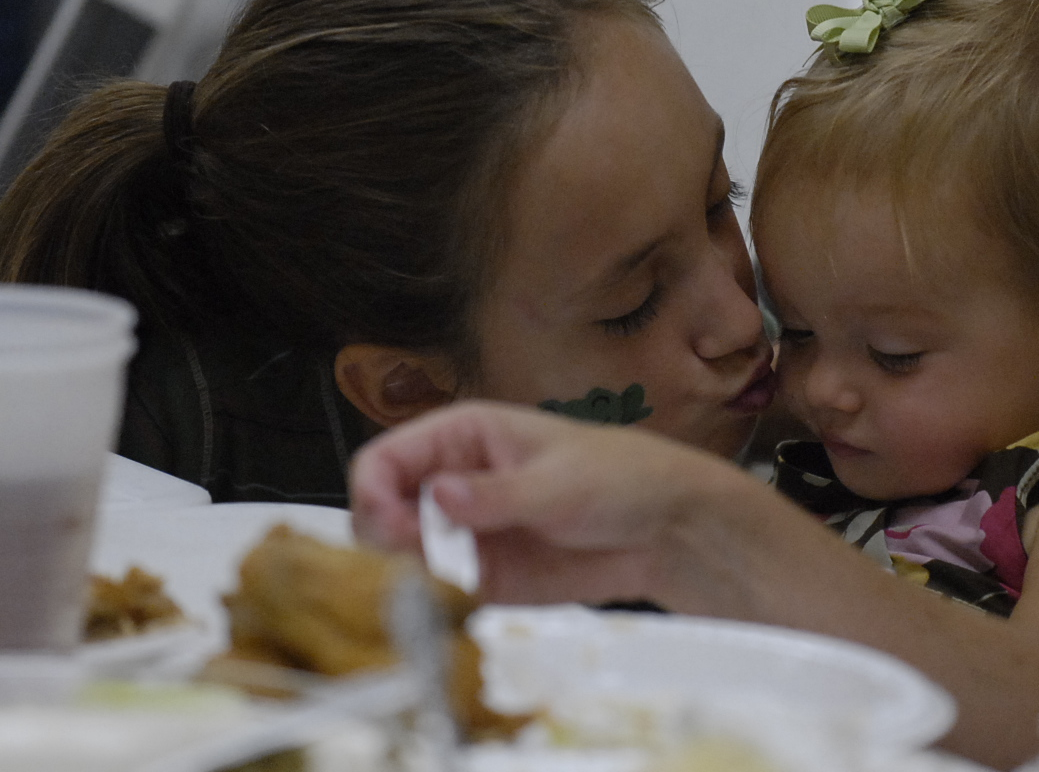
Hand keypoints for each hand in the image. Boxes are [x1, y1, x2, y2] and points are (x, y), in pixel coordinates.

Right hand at [350, 400, 738, 604]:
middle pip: (381, 511)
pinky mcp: (480, 576)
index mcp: (462, 436)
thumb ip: (497, 494)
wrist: (664, 531)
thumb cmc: (619, 478)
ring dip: (407, 575)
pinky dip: (435, 601)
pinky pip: (437, 591)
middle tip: (419, 561)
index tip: (392, 528)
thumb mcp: (559, 481)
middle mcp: (452, 482)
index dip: (374, 492)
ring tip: (446, 583)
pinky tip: (459, 602)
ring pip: (400, 557)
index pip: (385, 458)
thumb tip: (440, 495)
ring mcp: (463, 532)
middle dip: (386, 540)